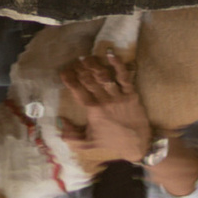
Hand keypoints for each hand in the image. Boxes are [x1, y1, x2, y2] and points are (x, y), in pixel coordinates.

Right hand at [59, 47, 152, 164]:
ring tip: (86, 57)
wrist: (137, 144)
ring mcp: (119, 96)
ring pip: (104, 76)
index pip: (77, 90)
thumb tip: (60, 122)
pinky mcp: (131, 94)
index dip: (69, 79)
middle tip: (74, 62)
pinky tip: (110, 54)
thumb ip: (71, 135)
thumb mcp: (88, 144)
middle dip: (80, 69)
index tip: (64, 71)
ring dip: (94, 65)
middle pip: (89, 80)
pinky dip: (117, 64)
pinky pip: (124, 76)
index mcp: (93, 111)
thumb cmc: (111, 143)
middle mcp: (104, 101)